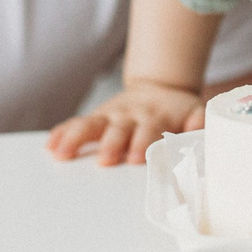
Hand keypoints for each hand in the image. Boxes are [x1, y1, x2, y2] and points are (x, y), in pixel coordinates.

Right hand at [45, 80, 203, 165]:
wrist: (161, 90)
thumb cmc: (177, 113)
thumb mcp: (195, 113)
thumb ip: (199, 124)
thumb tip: (201, 132)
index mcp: (156, 117)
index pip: (149, 131)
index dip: (143, 144)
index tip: (136, 159)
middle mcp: (130, 115)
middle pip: (118, 129)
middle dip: (111, 144)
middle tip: (104, 161)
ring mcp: (111, 115)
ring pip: (91, 125)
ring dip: (76, 139)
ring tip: (62, 154)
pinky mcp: (96, 118)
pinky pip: (76, 124)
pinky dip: (63, 134)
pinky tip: (51, 146)